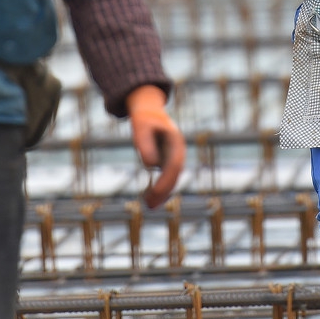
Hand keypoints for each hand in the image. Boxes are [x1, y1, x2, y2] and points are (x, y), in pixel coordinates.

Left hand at [126, 85, 185, 208]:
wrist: (149, 112)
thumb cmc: (144, 120)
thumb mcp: (141, 128)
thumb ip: (145, 144)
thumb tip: (151, 165)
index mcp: (176, 141)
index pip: (174, 165)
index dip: (166, 180)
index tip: (154, 192)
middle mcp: (178, 151)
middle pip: (175, 174)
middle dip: (164, 191)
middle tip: (150, 206)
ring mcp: (174, 157)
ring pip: (172, 179)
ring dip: (162, 194)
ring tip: (149, 206)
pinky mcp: (167, 162)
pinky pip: (166, 179)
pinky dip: (159, 190)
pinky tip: (148, 200)